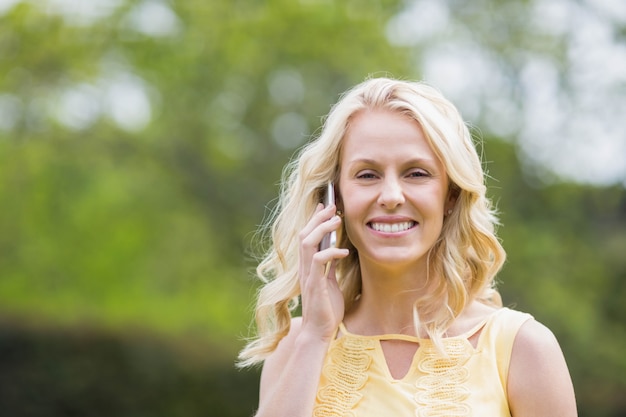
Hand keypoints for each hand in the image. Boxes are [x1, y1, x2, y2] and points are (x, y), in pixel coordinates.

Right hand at [298, 203, 348, 341]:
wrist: (319, 332)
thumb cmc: (326, 310)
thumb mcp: (329, 283)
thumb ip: (329, 268)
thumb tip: (335, 252)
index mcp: (308, 267)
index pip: (307, 237)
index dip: (315, 220)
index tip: (326, 206)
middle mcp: (304, 268)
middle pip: (304, 235)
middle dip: (317, 218)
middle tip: (332, 206)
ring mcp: (308, 276)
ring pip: (307, 243)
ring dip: (322, 229)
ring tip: (337, 221)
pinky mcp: (314, 285)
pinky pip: (318, 262)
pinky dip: (331, 253)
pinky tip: (343, 251)